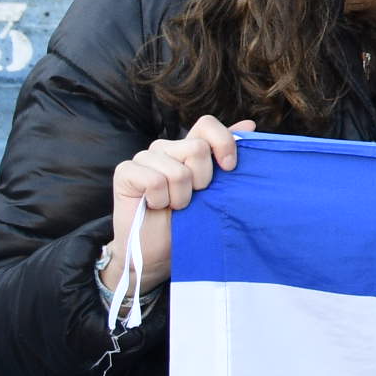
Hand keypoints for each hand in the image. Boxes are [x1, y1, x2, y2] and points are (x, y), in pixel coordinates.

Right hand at [104, 116, 253, 292]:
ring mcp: (143, 158)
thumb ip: (227, 156)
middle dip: (202, 180)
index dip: (223, 142)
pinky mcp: (125, 171)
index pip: (206, 124)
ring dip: (181, 196)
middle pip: (197, 148)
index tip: (230, 168)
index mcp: (188, 148)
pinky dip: (160, 200)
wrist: (159, 252)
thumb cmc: (190, 222)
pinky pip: (154, 180)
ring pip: (177, 169)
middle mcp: (165, 148)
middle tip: (192, 198)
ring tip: (173, 206)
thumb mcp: (216, 189)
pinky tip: (155, 206)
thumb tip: (249, 123)